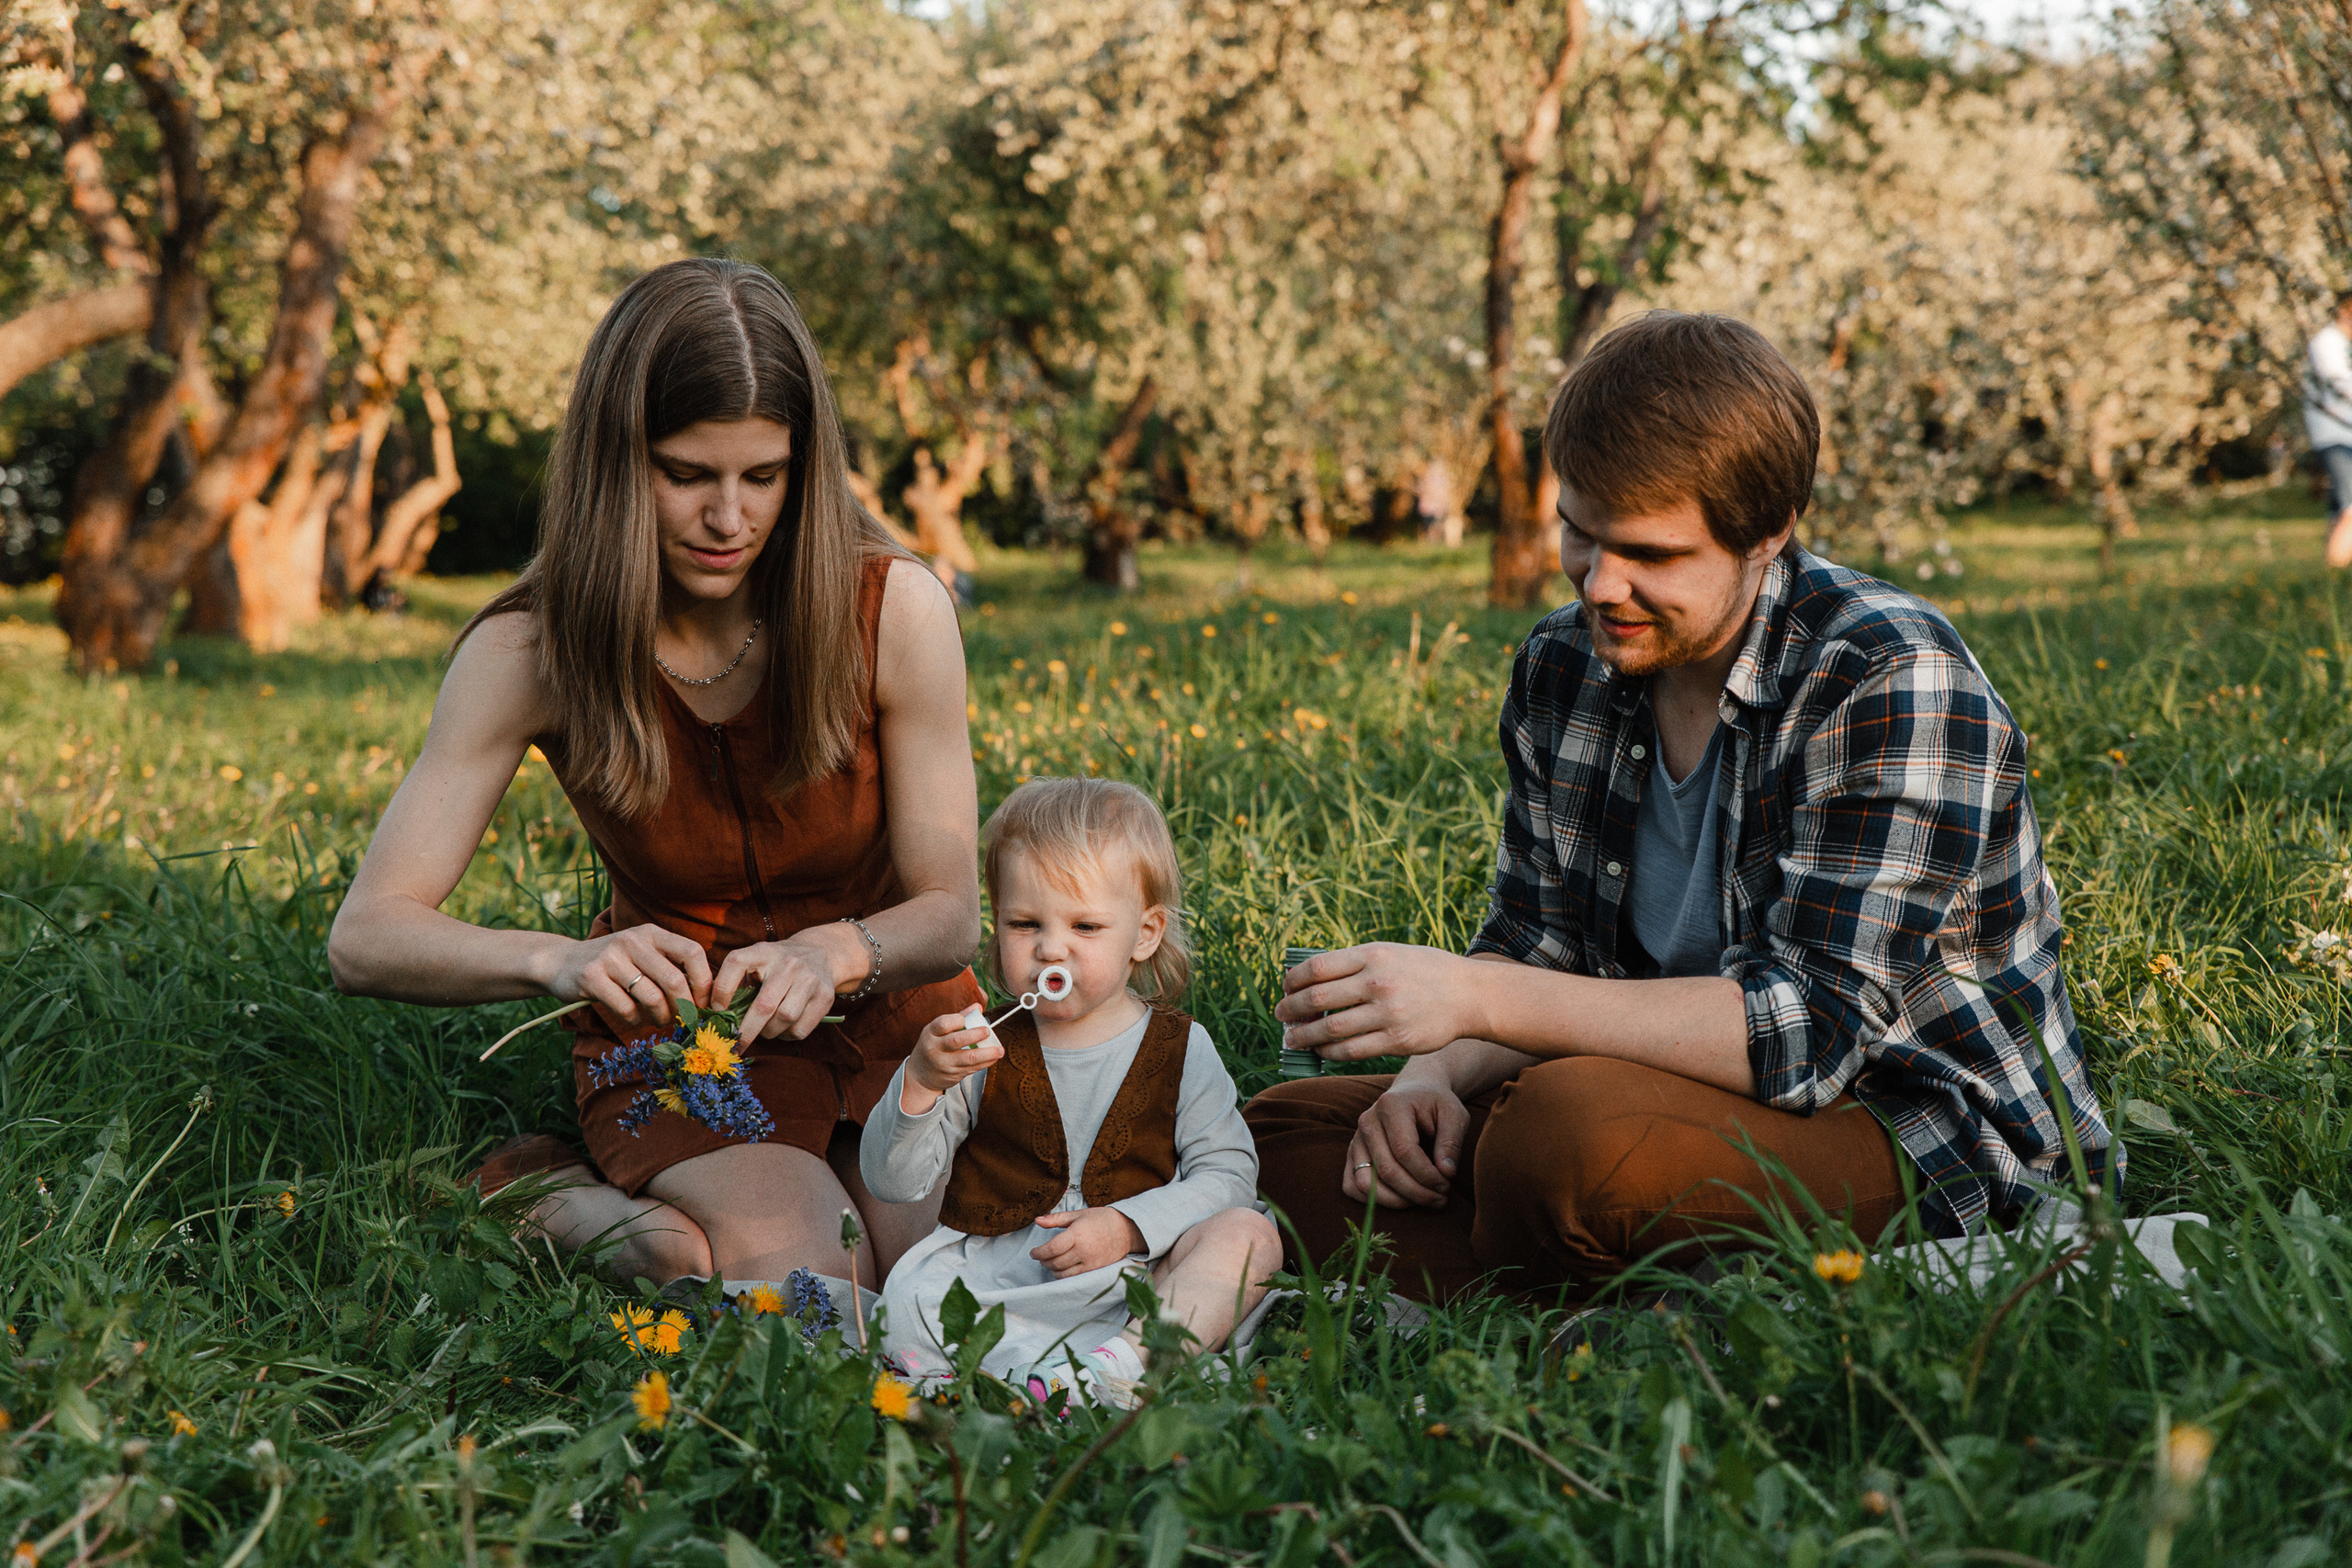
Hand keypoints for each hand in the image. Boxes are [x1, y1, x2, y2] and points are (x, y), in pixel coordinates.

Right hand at [550, 922, 711, 1031]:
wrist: (561, 962)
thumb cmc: (614, 964)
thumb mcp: (643, 953)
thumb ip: (670, 966)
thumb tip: (708, 996)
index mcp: (652, 933)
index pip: (693, 952)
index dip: (704, 982)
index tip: (703, 1003)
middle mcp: (633, 940)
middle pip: (675, 981)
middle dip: (684, 1008)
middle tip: (682, 1020)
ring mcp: (611, 958)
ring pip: (652, 999)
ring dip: (661, 1018)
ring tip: (658, 1020)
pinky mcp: (592, 978)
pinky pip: (627, 1009)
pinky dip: (636, 1021)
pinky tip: (634, 1018)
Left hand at [712, 934, 850, 1041]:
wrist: (822, 953)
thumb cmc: (778, 964)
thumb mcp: (757, 961)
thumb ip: (737, 981)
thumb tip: (717, 1016)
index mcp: (763, 951)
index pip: (736, 963)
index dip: (722, 990)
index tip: (717, 1011)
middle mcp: (788, 963)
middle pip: (764, 1005)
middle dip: (746, 1031)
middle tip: (735, 1045)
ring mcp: (810, 980)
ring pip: (785, 1019)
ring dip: (769, 1032)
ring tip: (765, 1030)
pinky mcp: (825, 997)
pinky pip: (801, 1029)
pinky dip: (787, 1035)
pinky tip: (783, 1028)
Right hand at [902, 1010, 1003, 1112]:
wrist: (920, 1074)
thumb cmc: (934, 1045)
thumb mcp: (938, 1031)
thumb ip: (958, 1018)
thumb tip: (978, 1007)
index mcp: (931, 1033)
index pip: (943, 1024)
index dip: (957, 1020)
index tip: (965, 1019)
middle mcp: (935, 1049)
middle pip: (956, 1041)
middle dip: (974, 1035)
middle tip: (988, 1031)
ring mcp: (944, 1063)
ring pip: (968, 1058)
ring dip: (987, 1053)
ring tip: (999, 1049)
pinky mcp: (953, 1074)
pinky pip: (973, 1068)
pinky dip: (986, 1062)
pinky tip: (994, 1057)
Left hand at [1029, 1207, 1144, 1277]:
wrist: (1126, 1230)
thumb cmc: (1100, 1219)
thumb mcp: (1078, 1215)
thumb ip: (1056, 1219)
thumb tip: (1037, 1220)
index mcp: (1077, 1234)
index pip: (1051, 1248)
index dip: (1038, 1252)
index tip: (1033, 1252)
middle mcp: (1083, 1250)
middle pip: (1055, 1262)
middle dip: (1043, 1261)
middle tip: (1040, 1256)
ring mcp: (1089, 1262)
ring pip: (1062, 1273)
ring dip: (1052, 1269)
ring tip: (1050, 1262)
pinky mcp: (1094, 1270)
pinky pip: (1073, 1278)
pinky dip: (1063, 1275)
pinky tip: (1061, 1268)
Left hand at [1273, 942, 1476, 1061]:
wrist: (1469, 995)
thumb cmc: (1425, 971)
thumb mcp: (1391, 952)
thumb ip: (1355, 962)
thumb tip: (1309, 979)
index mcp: (1373, 955)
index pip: (1316, 968)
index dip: (1292, 981)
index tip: (1285, 989)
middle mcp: (1378, 982)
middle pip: (1316, 1000)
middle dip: (1290, 1010)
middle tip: (1280, 1017)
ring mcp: (1387, 1013)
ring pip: (1329, 1030)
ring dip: (1303, 1037)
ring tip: (1293, 1039)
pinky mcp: (1396, 1040)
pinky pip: (1350, 1051)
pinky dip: (1328, 1052)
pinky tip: (1321, 1051)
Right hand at [1343, 1080, 1469, 1209]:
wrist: (1415, 1091)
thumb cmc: (1436, 1105)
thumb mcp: (1454, 1115)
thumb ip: (1451, 1142)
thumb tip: (1446, 1173)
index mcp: (1391, 1106)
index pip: (1404, 1151)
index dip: (1427, 1175)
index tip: (1446, 1184)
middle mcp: (1367, 1122)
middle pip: (1386, 1170)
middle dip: (1417, 1192)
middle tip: (1440, 1198)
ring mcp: (1356, 1139)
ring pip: (1365, 1183)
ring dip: (1396, 1201)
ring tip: (1422, 1200)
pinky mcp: (1351, 1154)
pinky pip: (1352, 1186)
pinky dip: (1374, 1200)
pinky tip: (1402, 1199)